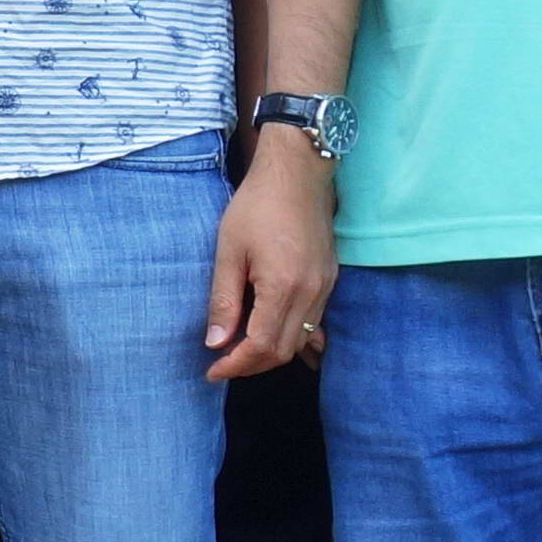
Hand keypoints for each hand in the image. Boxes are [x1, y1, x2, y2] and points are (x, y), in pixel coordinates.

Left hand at [204, 126, 337, 379]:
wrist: (297, 172)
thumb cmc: (257, 205)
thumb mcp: (229, 250)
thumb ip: (223, 300)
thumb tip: (215, 343)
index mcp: (283, 286)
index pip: (260, 346)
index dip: (235, 365)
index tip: (212, 370)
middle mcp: (311, 293)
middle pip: (283, 351)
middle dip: (251, 365)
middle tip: (223, 363)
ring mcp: (325, 287)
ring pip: (301, 340)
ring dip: (271, 353)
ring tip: (241, 350)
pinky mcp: (330, 279)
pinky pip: (313, 322)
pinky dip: (292, 336)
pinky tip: (271, 333)